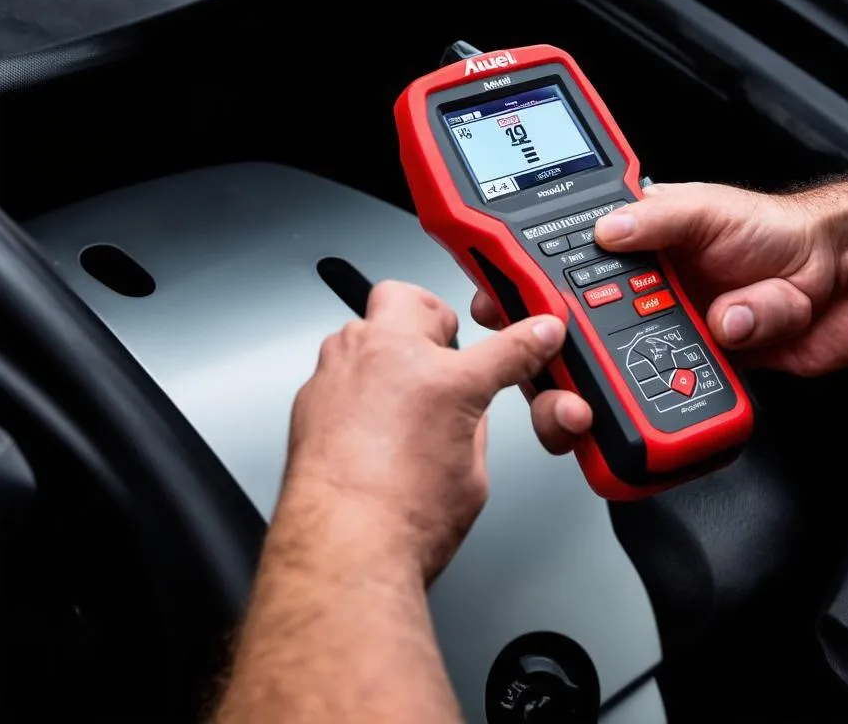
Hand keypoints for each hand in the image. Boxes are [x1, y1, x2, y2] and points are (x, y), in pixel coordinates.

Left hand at [287, 280, 564, 581]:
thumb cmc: (402, 520)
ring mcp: (340, 370)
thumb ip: (473, 423)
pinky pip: (338, 368)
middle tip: (439, 348)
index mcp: (444, 379)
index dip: (528, 339)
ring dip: (385, 347)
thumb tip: (471, 408)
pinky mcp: (310, 395)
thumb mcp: (472, 473)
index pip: (504, 346)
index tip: (536, 334)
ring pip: (364, 327)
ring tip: (399, 390)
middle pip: (408, 298)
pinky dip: (356, 383)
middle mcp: (385, 358)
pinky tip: (366, 423)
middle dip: (427, 316)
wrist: (342, 550)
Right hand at [473, 181, 847, 452]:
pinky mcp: (699, 378)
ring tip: (645, 376)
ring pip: (614, 380)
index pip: (558, 273)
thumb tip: (606, 231)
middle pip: (575, 340)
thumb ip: (657, 221)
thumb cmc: (784, 232)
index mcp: (633, 253)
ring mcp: (668, 342)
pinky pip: (670, 401)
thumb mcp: (710, 210)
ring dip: (618, 388)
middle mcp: (642, 299)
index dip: (523, 294)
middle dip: (557, 362)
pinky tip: (714, 361)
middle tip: (558, 371)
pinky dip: (682, 396)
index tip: (500, 309)